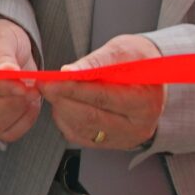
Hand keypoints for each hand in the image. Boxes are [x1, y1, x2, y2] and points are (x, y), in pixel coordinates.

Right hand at [0, 14, 41, 144]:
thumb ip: (2, 56)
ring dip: (17, 112)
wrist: (5, 49)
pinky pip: (4, 133)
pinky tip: (30, 106)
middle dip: (9, 102)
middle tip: (31, 90)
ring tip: (32, 94)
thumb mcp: (0, 39)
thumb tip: (8, 71)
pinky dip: (22, 123)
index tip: (21, 84)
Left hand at [41, 33, 165, 151]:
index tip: (51, 80)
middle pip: (90, 117)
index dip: (73, 89)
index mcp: (145, 101)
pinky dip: (66, 120)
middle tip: (44, 85)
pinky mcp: (112, 143)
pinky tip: (64, 104)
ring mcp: (125, 138)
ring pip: (82, 129)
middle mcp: (138, 126)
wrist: (150, 77)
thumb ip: (95, 63)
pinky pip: (80, 136)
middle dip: (62, 100)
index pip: (103, 98)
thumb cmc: (138, 60)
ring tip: (54, 91)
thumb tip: (68, 72)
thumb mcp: (121, 50)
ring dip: (62, 109)